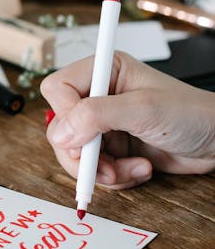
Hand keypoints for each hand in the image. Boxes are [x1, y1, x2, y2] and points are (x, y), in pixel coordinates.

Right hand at [41, 51, 214, 189]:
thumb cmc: (190, 114)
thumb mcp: (142, 109)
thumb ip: (96, 116)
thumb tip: (61, 133)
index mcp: (103, 72)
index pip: (58, 89)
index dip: (65, 115)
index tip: (82, 137)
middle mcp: (99, 96)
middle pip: (60, 127)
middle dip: (82, 154)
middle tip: (106, 165)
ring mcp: (104, 125)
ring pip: (74, 154)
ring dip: (101, 170)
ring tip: (132, 169)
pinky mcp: (113, 149)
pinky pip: (94, 169)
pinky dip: (114, 177)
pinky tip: (140, 169)